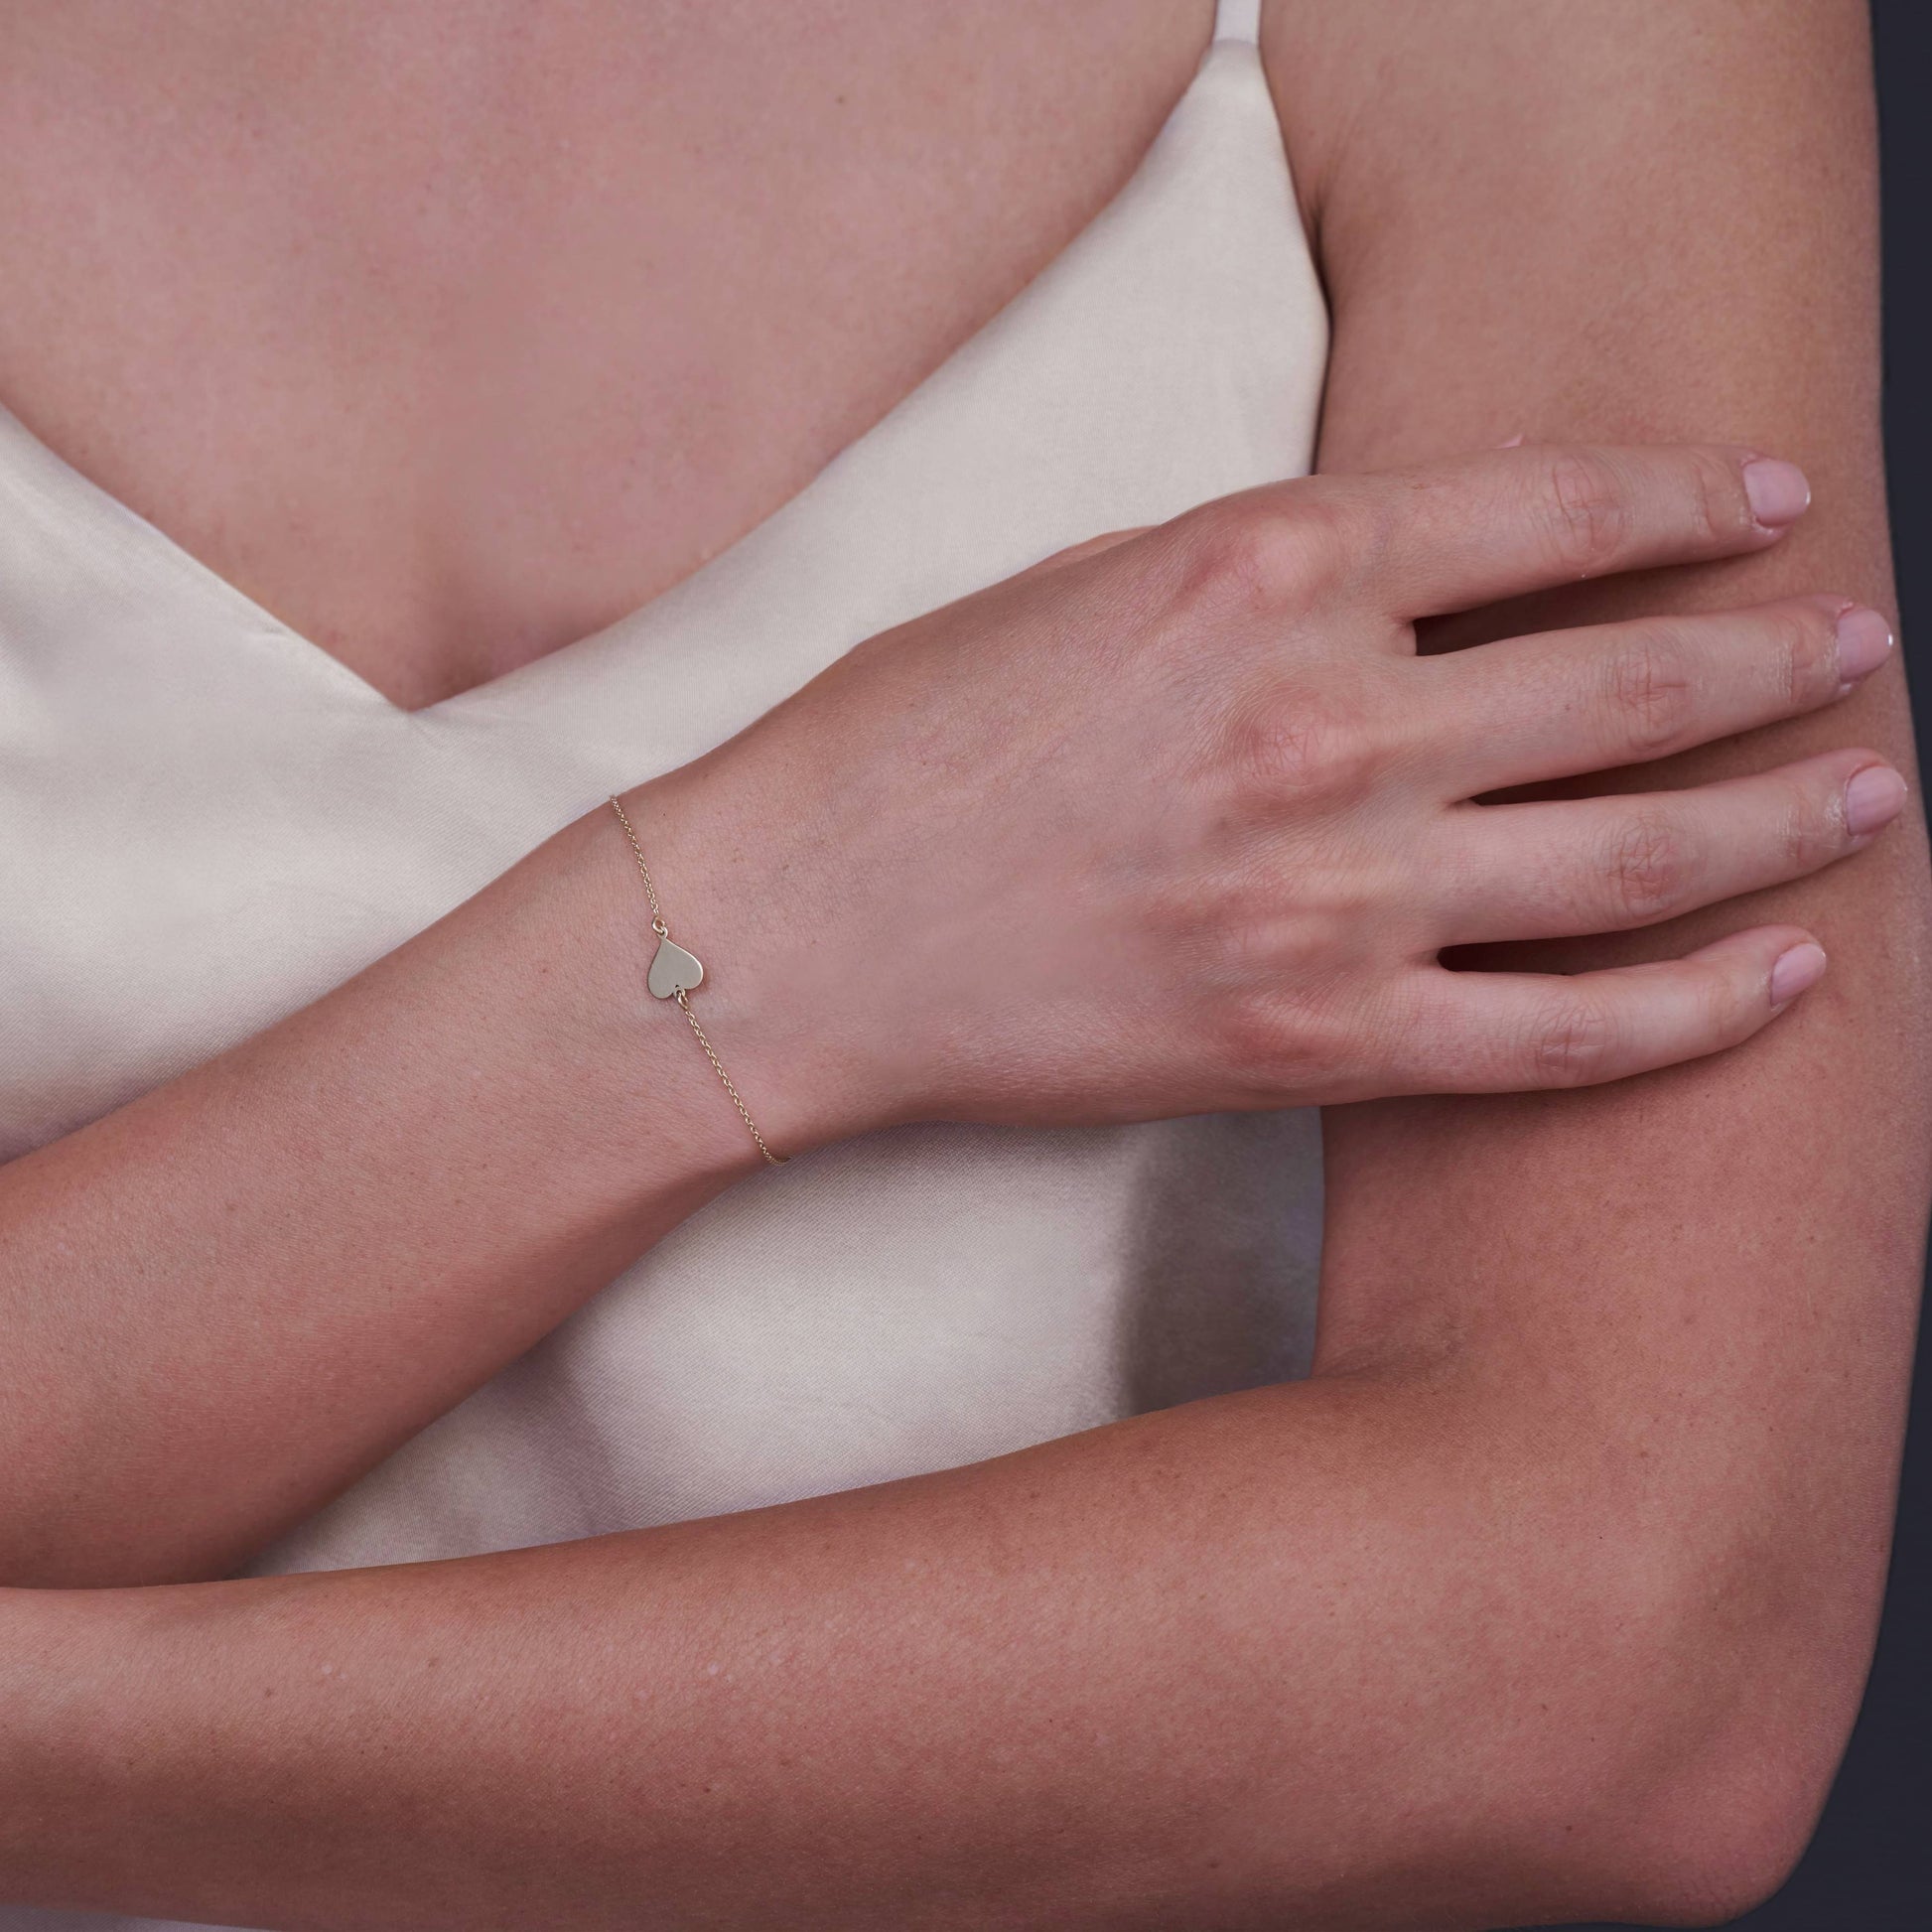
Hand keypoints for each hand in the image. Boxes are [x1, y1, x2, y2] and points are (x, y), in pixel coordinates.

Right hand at [634, 444, 1904, 1148]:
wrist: (795, 929)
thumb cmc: (907, 740)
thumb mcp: (1089, 583)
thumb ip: (1270, 571)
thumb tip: (1416, 578)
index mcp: (1266, 567)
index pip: (1554, 510)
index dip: (1691, 502)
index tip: (1765, 508)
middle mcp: (1330, 720)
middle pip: (1637, 680)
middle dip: (1781, 656)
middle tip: (1858, 648)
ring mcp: (1334, 894)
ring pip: (1638, 854)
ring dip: (1786, 816)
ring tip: (1870, 792)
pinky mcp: (1314, 1040)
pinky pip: (1560, 1033)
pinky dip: (1697, 1008)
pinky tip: (1787, 973)